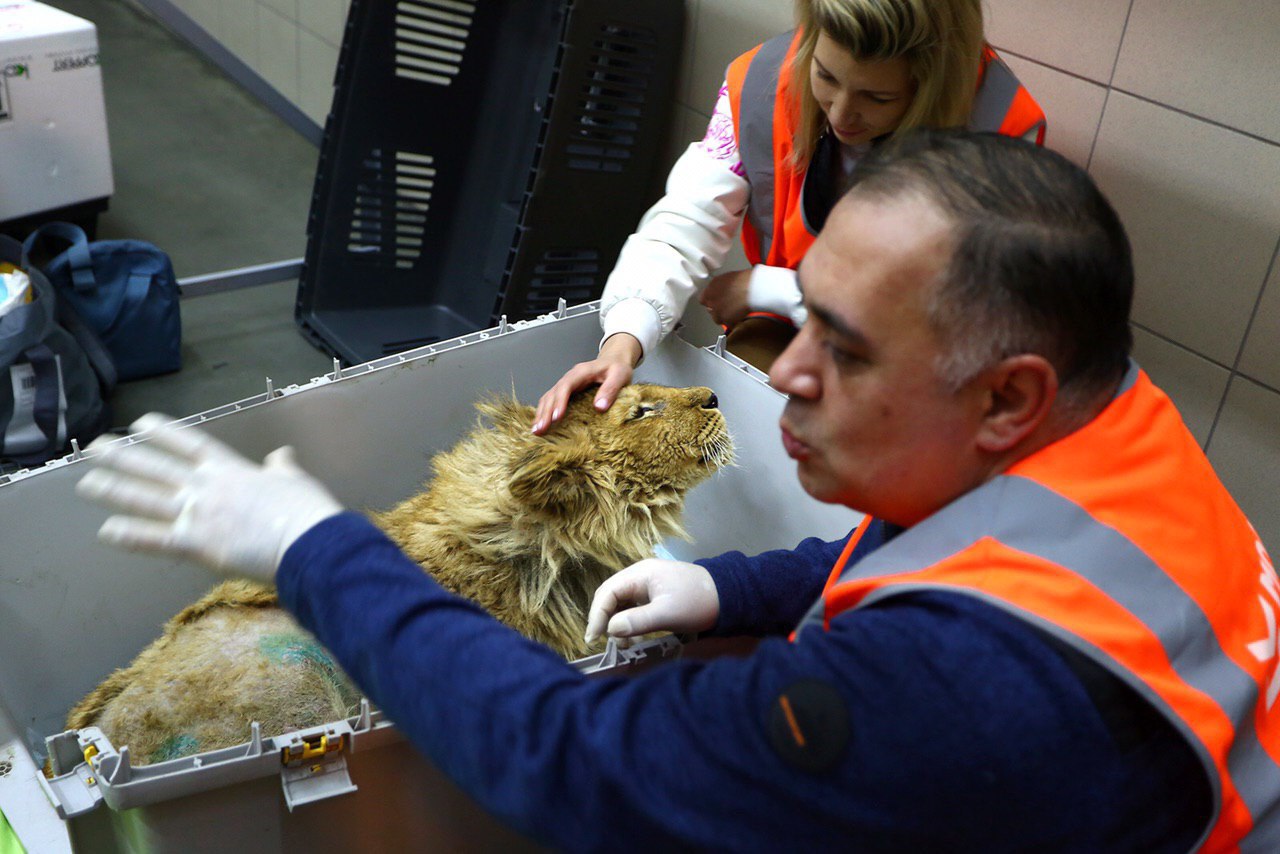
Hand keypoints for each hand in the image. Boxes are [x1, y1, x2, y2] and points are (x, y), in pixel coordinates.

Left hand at [76, 413, 343, 581]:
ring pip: (147, 499)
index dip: (162, 432)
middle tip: (95, 448)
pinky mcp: (197, 544)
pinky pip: (156, 539)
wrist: (309, 540)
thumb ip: (281, 467)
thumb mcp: (294, 479)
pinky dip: (131, 535)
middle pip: (156, 467)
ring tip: (87, 483)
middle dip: (123, 456)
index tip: (139, 423)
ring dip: (115, 490)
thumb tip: (282, 454)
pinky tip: (106, 531)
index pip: (189, 443)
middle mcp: (207, 486)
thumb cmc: (305, 510)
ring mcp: (199, 514)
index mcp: (231, 469)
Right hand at [532, 333, 641, 434]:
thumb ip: (610, 390)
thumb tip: (599, 407)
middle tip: (540, 430)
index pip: (566, 386)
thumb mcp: (619, 376)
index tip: (557, 418)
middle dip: (545, 412)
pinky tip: (540, 424)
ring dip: (541, 414)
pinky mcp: (566, 392)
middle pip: (552, 394)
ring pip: (548, 398)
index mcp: (581, 372)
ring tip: (536, 431)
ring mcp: (566, 385)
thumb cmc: (617, 368)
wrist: (614, 360)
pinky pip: (551, 401)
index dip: (560, 401)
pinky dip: (544, 412)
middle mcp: (570, 378)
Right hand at [584, 559, 719, 644]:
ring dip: (619, 624)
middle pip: (611, 597)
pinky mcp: (655, 595)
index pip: (607, 592)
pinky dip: (631, 624)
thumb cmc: (697, 603)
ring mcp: (647, 585)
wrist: (727, 596)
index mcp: (640, 574)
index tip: (594, 638)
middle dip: (606, 621)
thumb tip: (611, 630)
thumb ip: (637, 621)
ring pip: (622, 604)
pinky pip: (634, 608)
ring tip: (626, 645)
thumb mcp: (667, 614)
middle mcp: (639, 576)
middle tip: (609, 644)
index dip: (597, 615)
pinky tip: (636, 638)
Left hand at [699, 269, 751, 327]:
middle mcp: (711, 304)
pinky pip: (729, 324)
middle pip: (711, 311)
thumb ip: (716, 287)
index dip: (711, 300)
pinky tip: (740, 313)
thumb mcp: (724, 278)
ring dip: (725, 316)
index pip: (702, 300)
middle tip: (728, 304)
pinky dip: (734, 321)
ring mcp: (719, 314)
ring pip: (719, 319)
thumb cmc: (743, 280)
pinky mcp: (727, 322)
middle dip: (718, 309)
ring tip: (735, 309)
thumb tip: (718, 290)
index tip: (716, 300)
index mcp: (708, 291)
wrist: (752, 289)